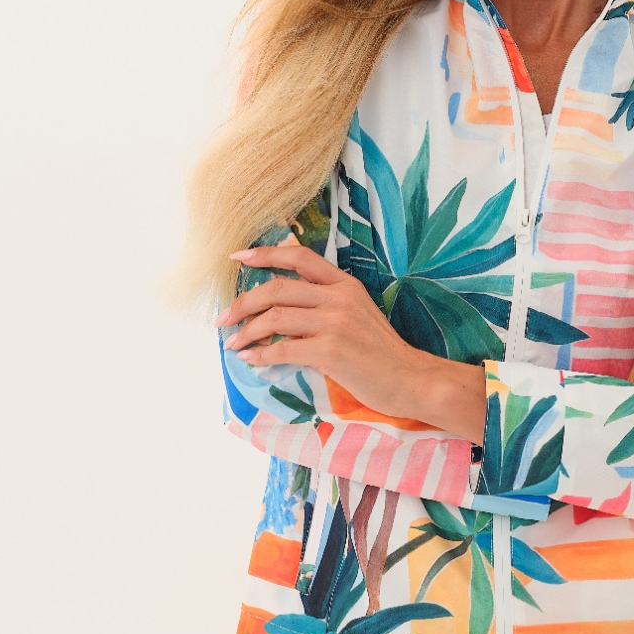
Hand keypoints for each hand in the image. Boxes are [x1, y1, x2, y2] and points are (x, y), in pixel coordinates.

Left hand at [215, 243, 430, 418]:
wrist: (410, 379)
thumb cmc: (380, 351)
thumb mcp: (357, 313)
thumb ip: (326, 302)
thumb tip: (281, 306)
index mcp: (344, 284)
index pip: (299, 256)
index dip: (265, 254)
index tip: (237, 258)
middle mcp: (339, 297)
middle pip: (277, 288)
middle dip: (242, 303)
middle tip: (223, 319)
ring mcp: (335, 323)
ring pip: (275, 317)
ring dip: (247, 332)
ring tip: (233, 344)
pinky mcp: (331, 351)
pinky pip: (283, 349)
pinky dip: (261, 355)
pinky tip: (252, 360)